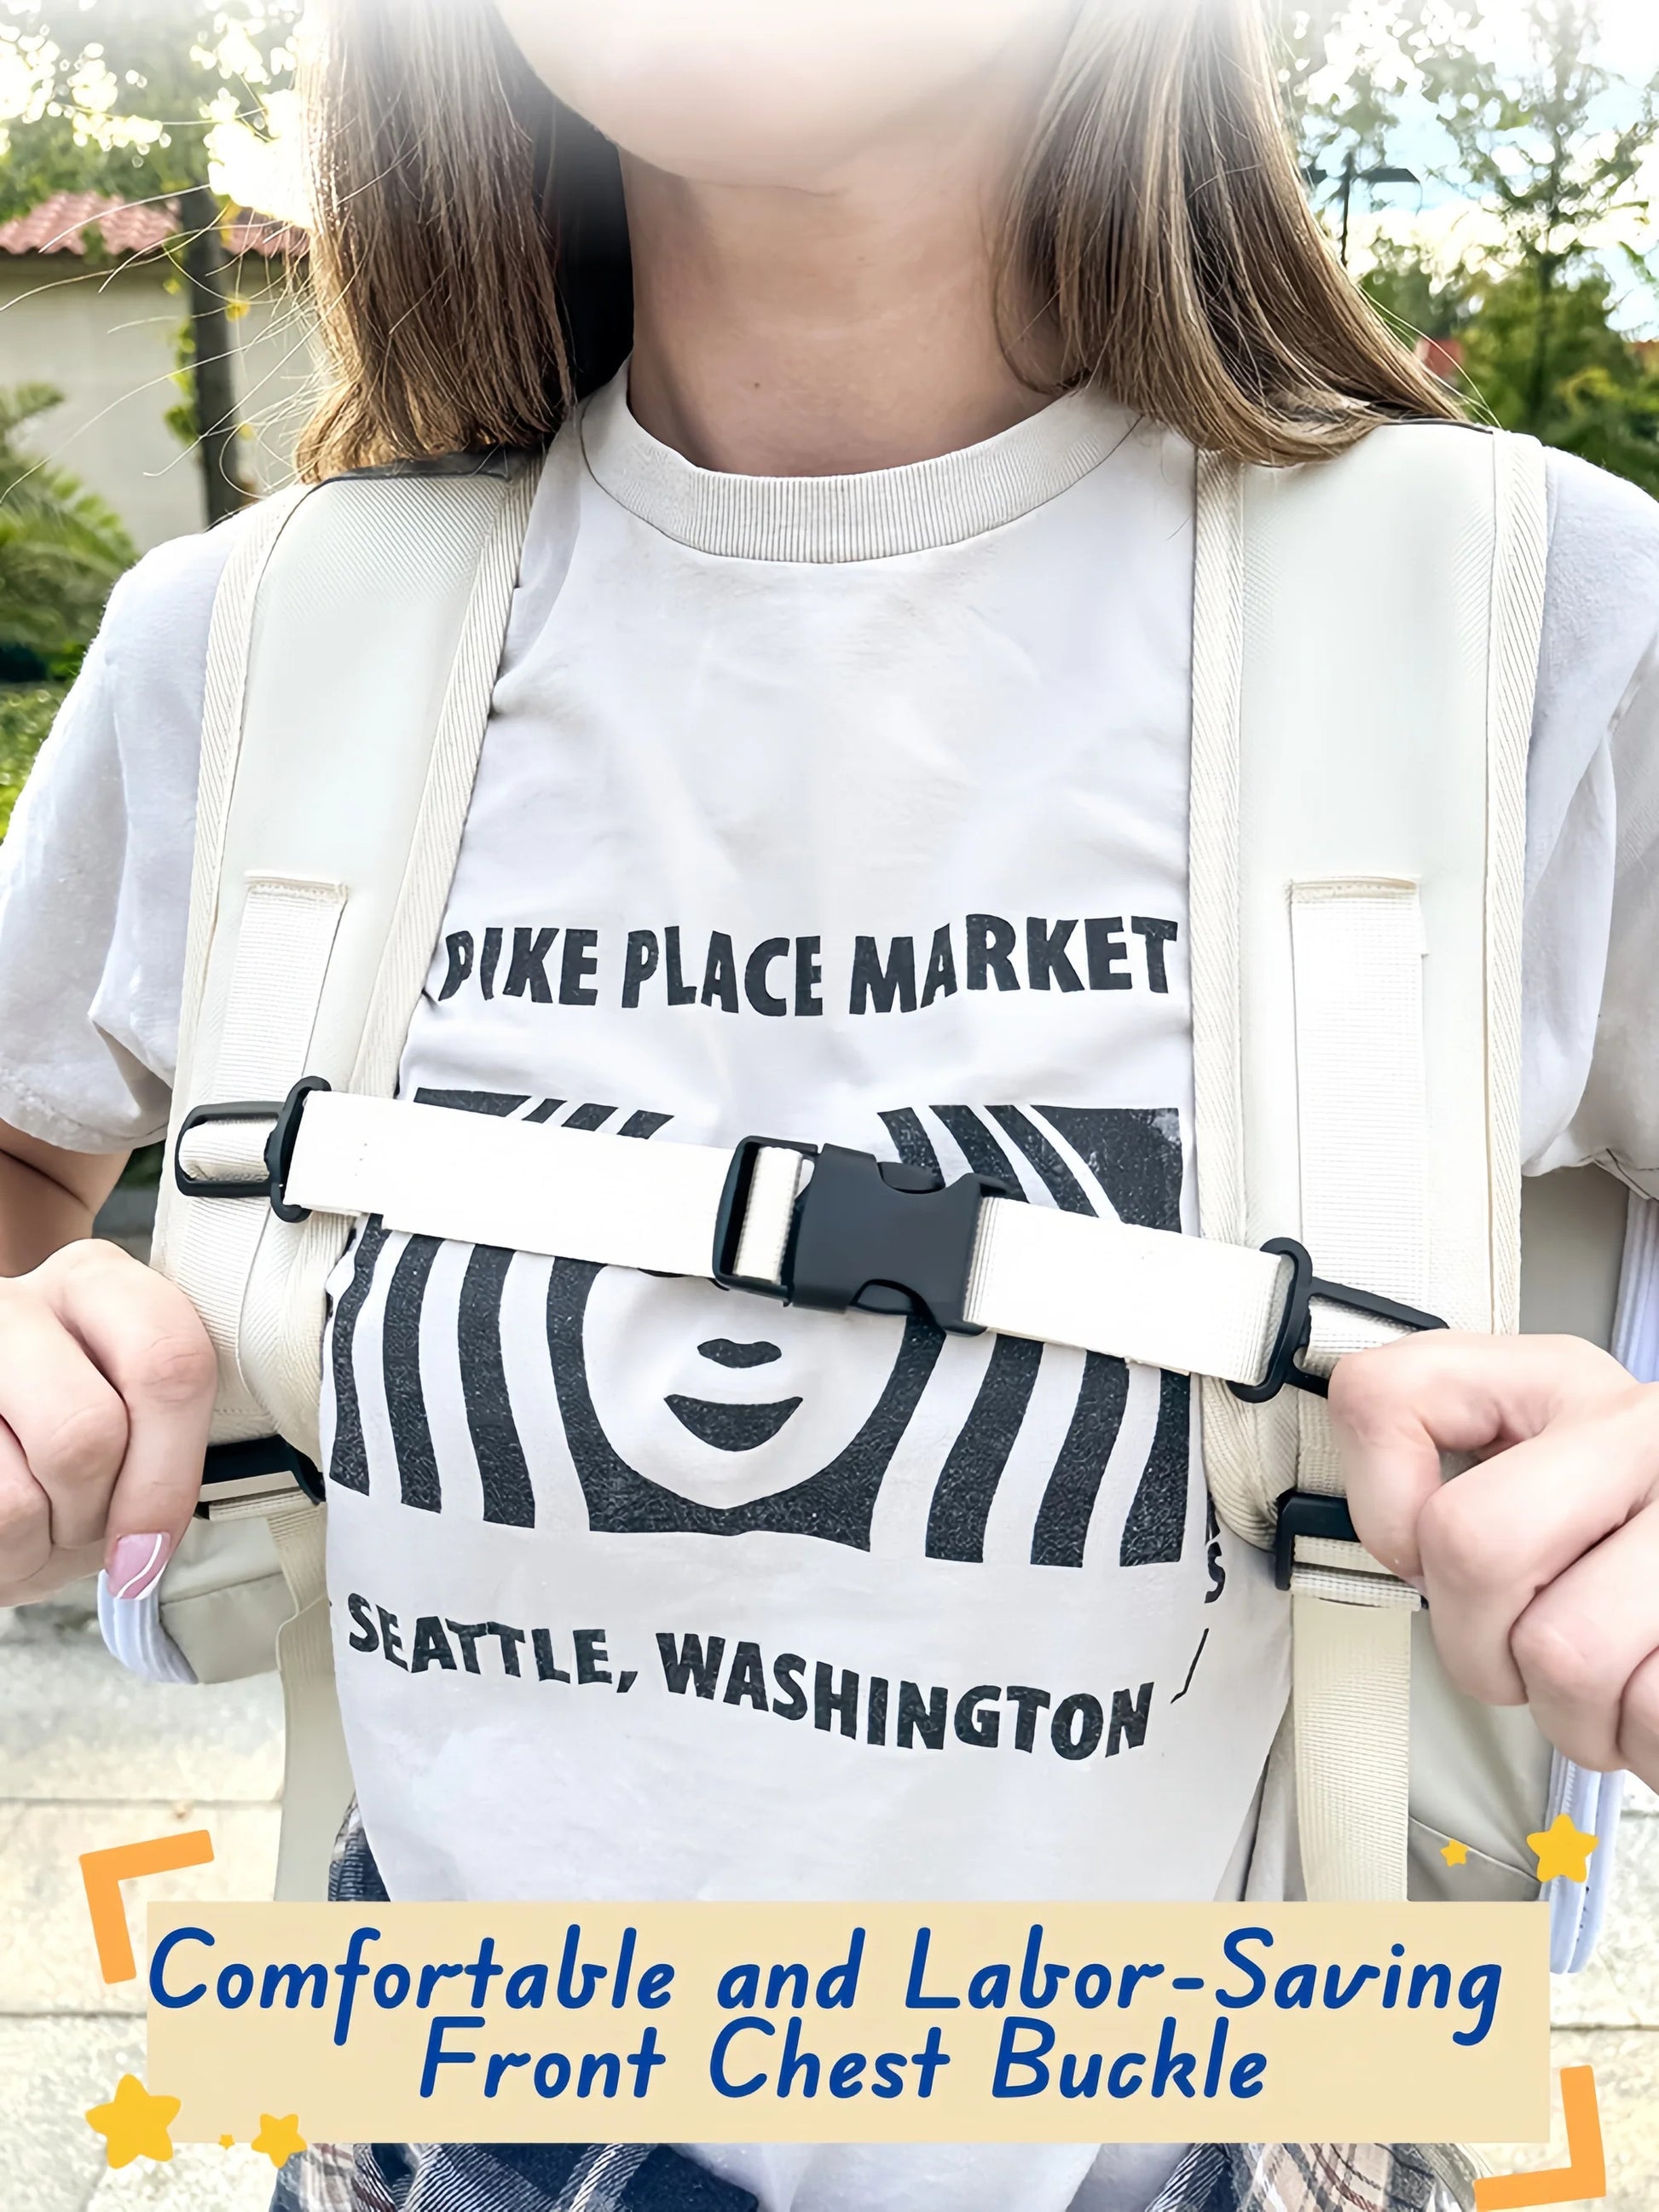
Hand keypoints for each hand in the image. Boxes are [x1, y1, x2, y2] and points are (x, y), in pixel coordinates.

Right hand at [0, 1241, 214, 1606]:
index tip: (151, 1547)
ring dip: (36, 1540)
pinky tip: (2, 1522)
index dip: (168, 1475)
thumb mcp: (131, 1428)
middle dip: (95, 1511)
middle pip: (87, 1433)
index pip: (170, 1362)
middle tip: (84, 1526)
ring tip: (37, 1516)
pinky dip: (2, 1554)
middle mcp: (20, 1303)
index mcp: (100, 1285)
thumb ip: (166, 1441)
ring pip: (16, 1496)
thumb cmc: (61, 1445)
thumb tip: (151, 1541)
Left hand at [1329, 1331, 1658, 1787]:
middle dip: (1475, 1644)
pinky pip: (1652, 1714)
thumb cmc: (1642, 1555)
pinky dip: (1645, 1746)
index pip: (1388, 1393)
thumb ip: (1465, 1489)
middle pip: (1470, 1543)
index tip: (1416, 1548)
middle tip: (1518, 1658)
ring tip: (1612, 1687)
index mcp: (1563, 1384)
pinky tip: (1655, 1703)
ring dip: (1575, 1715)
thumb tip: (1392, 1545)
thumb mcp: (1555, 1481)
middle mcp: (1640, 1428)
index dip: (1379, 1502)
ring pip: (1562, 1654)